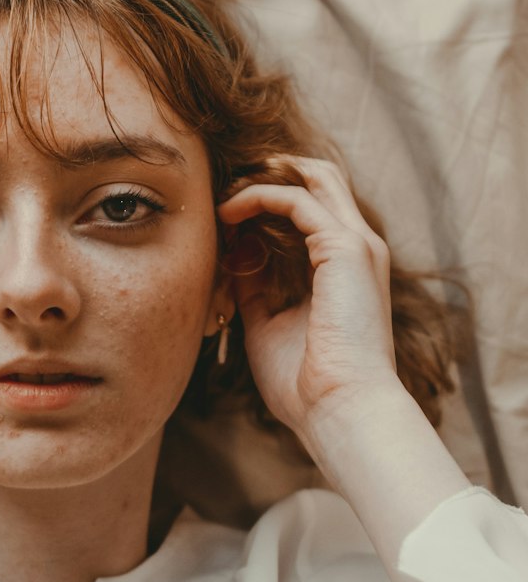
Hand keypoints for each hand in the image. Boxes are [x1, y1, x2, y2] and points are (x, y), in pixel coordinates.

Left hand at [217, 158, 399, 442]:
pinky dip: (258, 198)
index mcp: (348, 268)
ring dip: (262, 179)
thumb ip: (255, 287)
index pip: (315, 208)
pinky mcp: (345, 248)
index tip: (224, 215)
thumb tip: (232, 257)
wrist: (340, 410)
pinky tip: (228, 214)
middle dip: (271, 171)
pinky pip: (296, 200)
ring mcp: (357, 244)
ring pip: (313, 177)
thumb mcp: (268, 324)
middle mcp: (360, 248)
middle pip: (321, 178)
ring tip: (221, 196)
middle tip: (225, 185)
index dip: (269, 201)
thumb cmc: (306, 384)